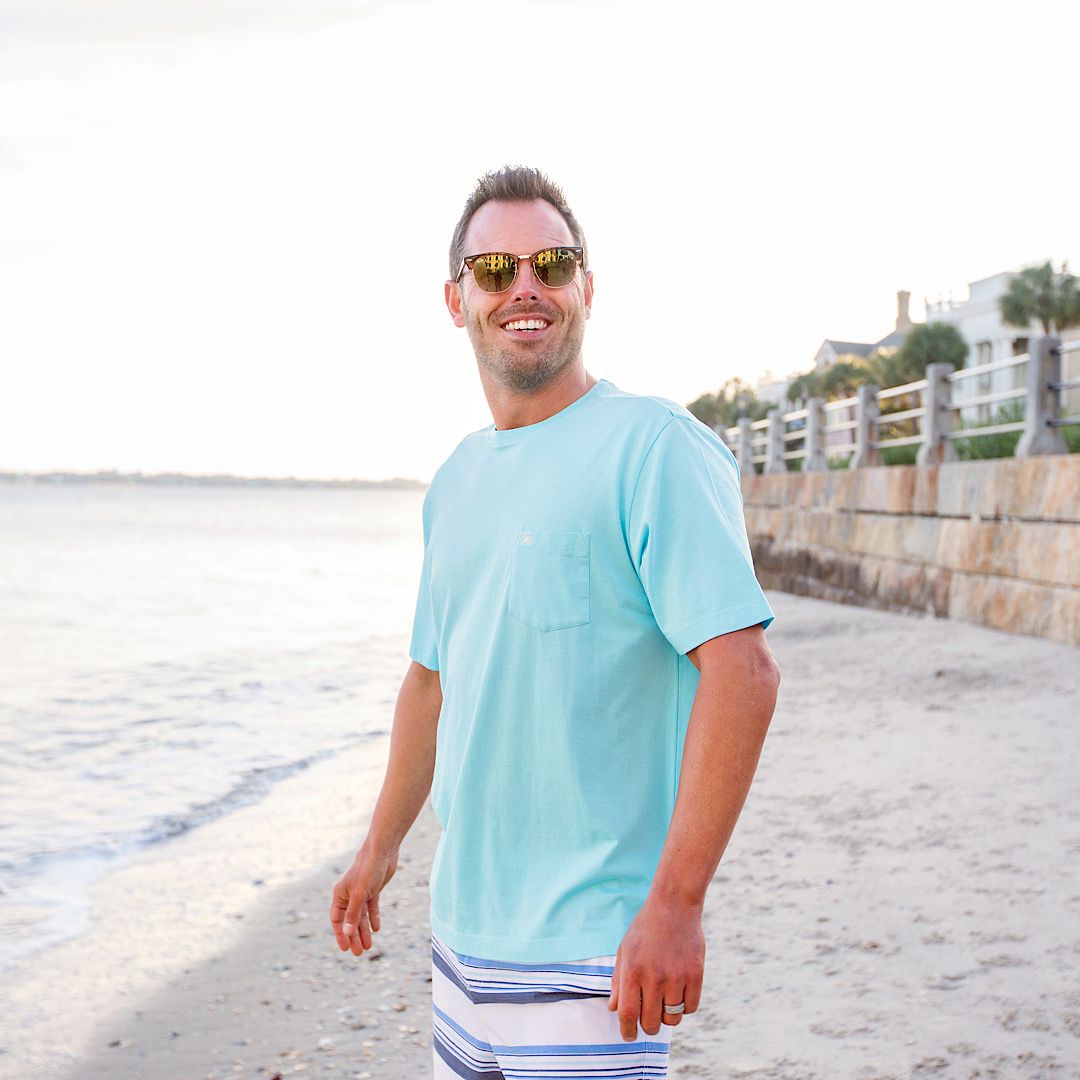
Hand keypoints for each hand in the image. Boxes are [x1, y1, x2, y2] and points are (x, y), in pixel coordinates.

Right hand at [329, 840, 398, 955]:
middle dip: (354, 936)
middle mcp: (349, 894)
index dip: (340, 934)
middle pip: (350, 920)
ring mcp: (361, 892)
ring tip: (369, 946)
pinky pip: (371, 907)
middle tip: (359, 953)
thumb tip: (347, 933)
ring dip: (364, 930)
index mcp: (340, 894)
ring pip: (361, 916)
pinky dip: (373, 917)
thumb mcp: (360, 894)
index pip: (337, 919)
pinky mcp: (373, 889)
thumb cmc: (368, 869)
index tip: (345, 948)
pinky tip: (376, 929)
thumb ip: (353, 914)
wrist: (383, 850)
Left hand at [607, 897, 704, 1040]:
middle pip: (651, 1023)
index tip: (629, 1036)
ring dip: (666, 1016)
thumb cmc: (644, 929)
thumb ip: (617, 981)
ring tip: (663, 1001)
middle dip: (648, 1026)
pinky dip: (684, 1006)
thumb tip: (614, 1010)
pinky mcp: (695, 975)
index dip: (627, 1030)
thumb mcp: (624, 950)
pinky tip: (678, 993)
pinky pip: (690, 1007)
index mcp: (632, 971)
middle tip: (648, 1018)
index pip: (628, 1014)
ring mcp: (676, 977)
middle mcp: (654, 977)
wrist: (673, 906)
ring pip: (672, 1019)